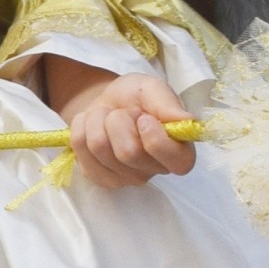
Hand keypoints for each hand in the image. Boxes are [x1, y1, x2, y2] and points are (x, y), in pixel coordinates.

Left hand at [67, 73, 195, 189]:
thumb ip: (168, 104)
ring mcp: (125, 179)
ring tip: (107, 116)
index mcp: (178, 152)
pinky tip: (93, 126)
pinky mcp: (99, 177)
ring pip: (100, 148)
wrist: (107, 101)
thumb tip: (188, 120)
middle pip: (128, 153)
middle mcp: (154, 171)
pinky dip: (81, 127)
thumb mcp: (152, 89)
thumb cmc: (136, 98)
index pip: (178, 163)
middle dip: (118, 120)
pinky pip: (80, 149)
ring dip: (97, 120)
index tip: (144, 118)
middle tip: (122, 112)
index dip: (156, 139)